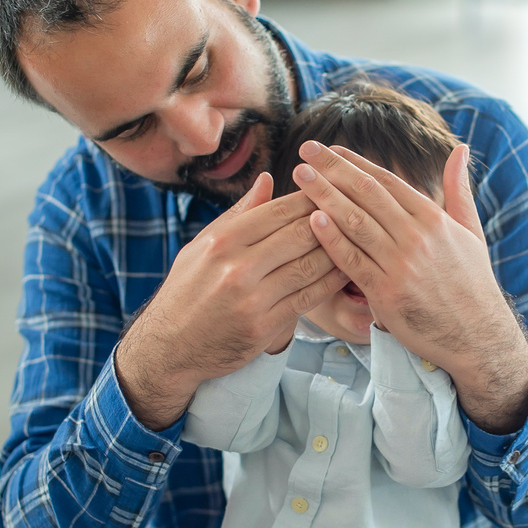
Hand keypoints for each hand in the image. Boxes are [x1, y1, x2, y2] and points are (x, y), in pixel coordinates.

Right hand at [114, 173, 345, 429]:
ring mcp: (252, 299)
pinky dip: (330, 282)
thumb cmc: (187, 290)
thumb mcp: (203, 246)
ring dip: (337, 251)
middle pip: (300, 235)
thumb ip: (240, 214)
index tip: (332, 190)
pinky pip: (308, 298)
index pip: (278, 211)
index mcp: (222, 241)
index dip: (310, 198)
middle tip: (355, 211)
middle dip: (331, 220)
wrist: (169, 348)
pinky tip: (345, 271)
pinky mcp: (264, 327)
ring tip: (358, 239)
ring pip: (309, 266)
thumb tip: (268, 179)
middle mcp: (237, 268)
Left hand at [293, 142, 527, 432]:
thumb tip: (459, 149)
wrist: (478, 336)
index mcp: (434, 218)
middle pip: (366, 193)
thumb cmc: (472, 283)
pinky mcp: (386, 293)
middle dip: (333, 169)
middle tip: (306, 150)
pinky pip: (352, 261)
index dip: (355, 162)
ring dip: (324, 195)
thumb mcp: (471, 231)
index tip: (331, 149)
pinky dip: (332, 239)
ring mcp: (401, 264)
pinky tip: (312, 219)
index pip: (387, 181)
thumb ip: (459, 189)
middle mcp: (417, 236)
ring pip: (355, 222)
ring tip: (301, 177)